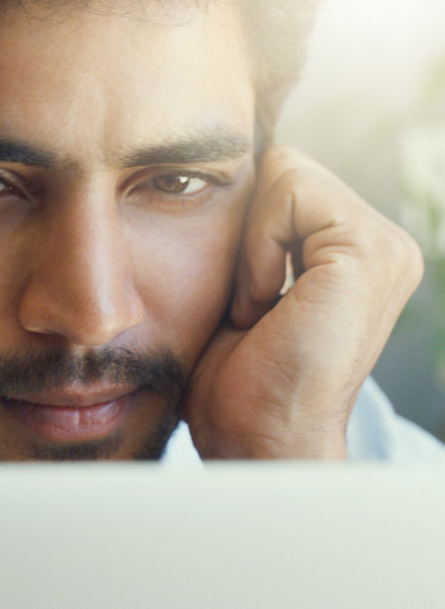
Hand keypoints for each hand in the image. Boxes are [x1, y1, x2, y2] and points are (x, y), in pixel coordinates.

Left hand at [183, 146, 422, 458]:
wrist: (253, 442)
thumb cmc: (236, 383)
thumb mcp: (242, 290)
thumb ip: (253, 237)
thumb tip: (226, 175)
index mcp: (359, 253)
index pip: (280, 179)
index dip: (241, 233)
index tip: (244, 303)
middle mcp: (385, 245)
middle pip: (280, 169)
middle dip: (246, 235)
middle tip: (249, 308)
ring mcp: (385, 247)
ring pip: (282, 173)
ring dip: (248, 247)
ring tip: (257, 310)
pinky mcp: (368, 251)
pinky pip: (286, 192)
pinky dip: (255, 249)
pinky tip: (262, 306)